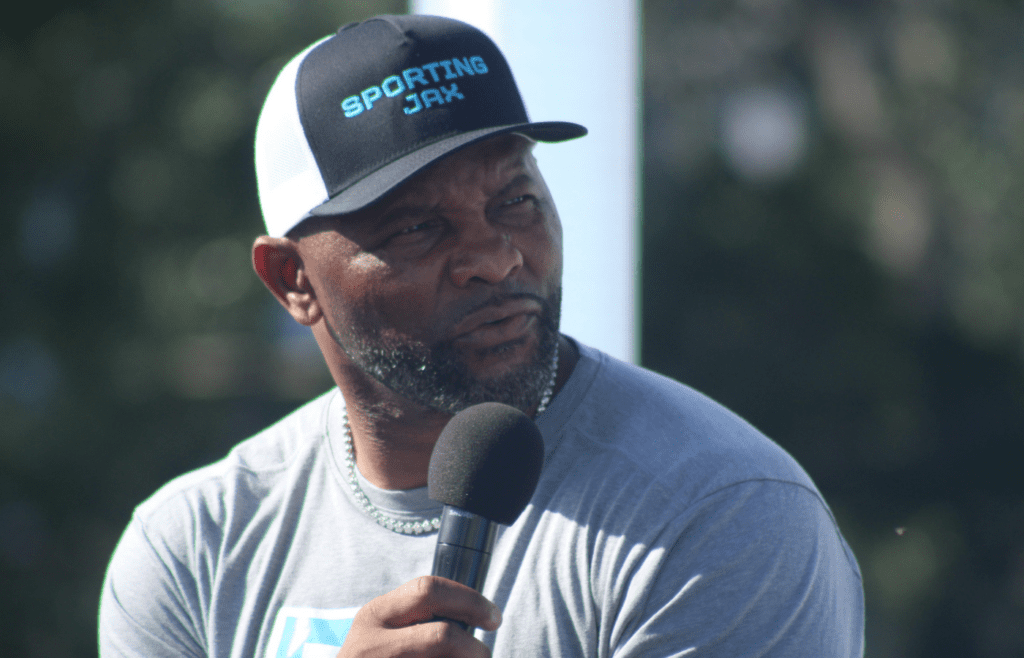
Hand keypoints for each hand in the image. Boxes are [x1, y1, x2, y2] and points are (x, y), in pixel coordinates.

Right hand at [336, 576, 501, 657]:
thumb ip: (415, 616)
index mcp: (376, 614)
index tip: (492, 616)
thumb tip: (473, 616)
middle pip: (443, 636)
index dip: (470, 600)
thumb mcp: (381, 629)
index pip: (429, 589)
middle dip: (474, 646)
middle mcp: (374, 643)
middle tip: (484, 653)